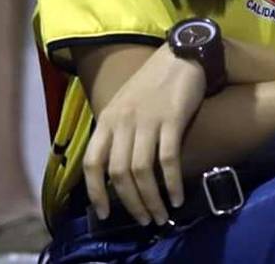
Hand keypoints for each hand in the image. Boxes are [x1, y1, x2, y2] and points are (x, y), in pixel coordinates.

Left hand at [83, 44, 205, 225]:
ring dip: (151, 199)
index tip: (103, 213)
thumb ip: (116, 131)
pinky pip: (168, 160)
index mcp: (108, 118)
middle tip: (144, 220)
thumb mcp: (124, 103)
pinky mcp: (172, 119)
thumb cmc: (153, 81)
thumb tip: (114, 170)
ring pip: (142, 171)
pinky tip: (177, 196)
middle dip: (130, 203)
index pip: (92, 162)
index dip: (95, 192)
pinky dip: (172, 183)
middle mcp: (123, 121)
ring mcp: (148, 119)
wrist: (181, 54)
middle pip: (119, 173)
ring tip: (161, 215)